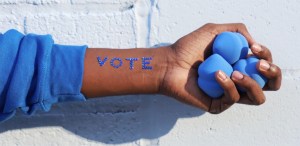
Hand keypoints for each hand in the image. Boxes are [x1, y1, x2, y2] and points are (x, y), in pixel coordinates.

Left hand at [159, 23, 281, 113]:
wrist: (169, 63)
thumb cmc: (188, 48)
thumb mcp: (215, 31)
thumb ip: (237, 31)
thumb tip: (254, 44)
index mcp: (239, 63)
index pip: (264, 65)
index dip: (266, 56)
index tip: (255, 48)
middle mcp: (237, 80)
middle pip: (270, 84)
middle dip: (272, 73)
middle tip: (260, 64)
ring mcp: (228, 93)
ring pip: (257, 96)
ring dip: (251, 82)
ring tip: (235, 71)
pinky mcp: (218, 104)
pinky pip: (233, 98)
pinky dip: (228, 84)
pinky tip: (217, 73)